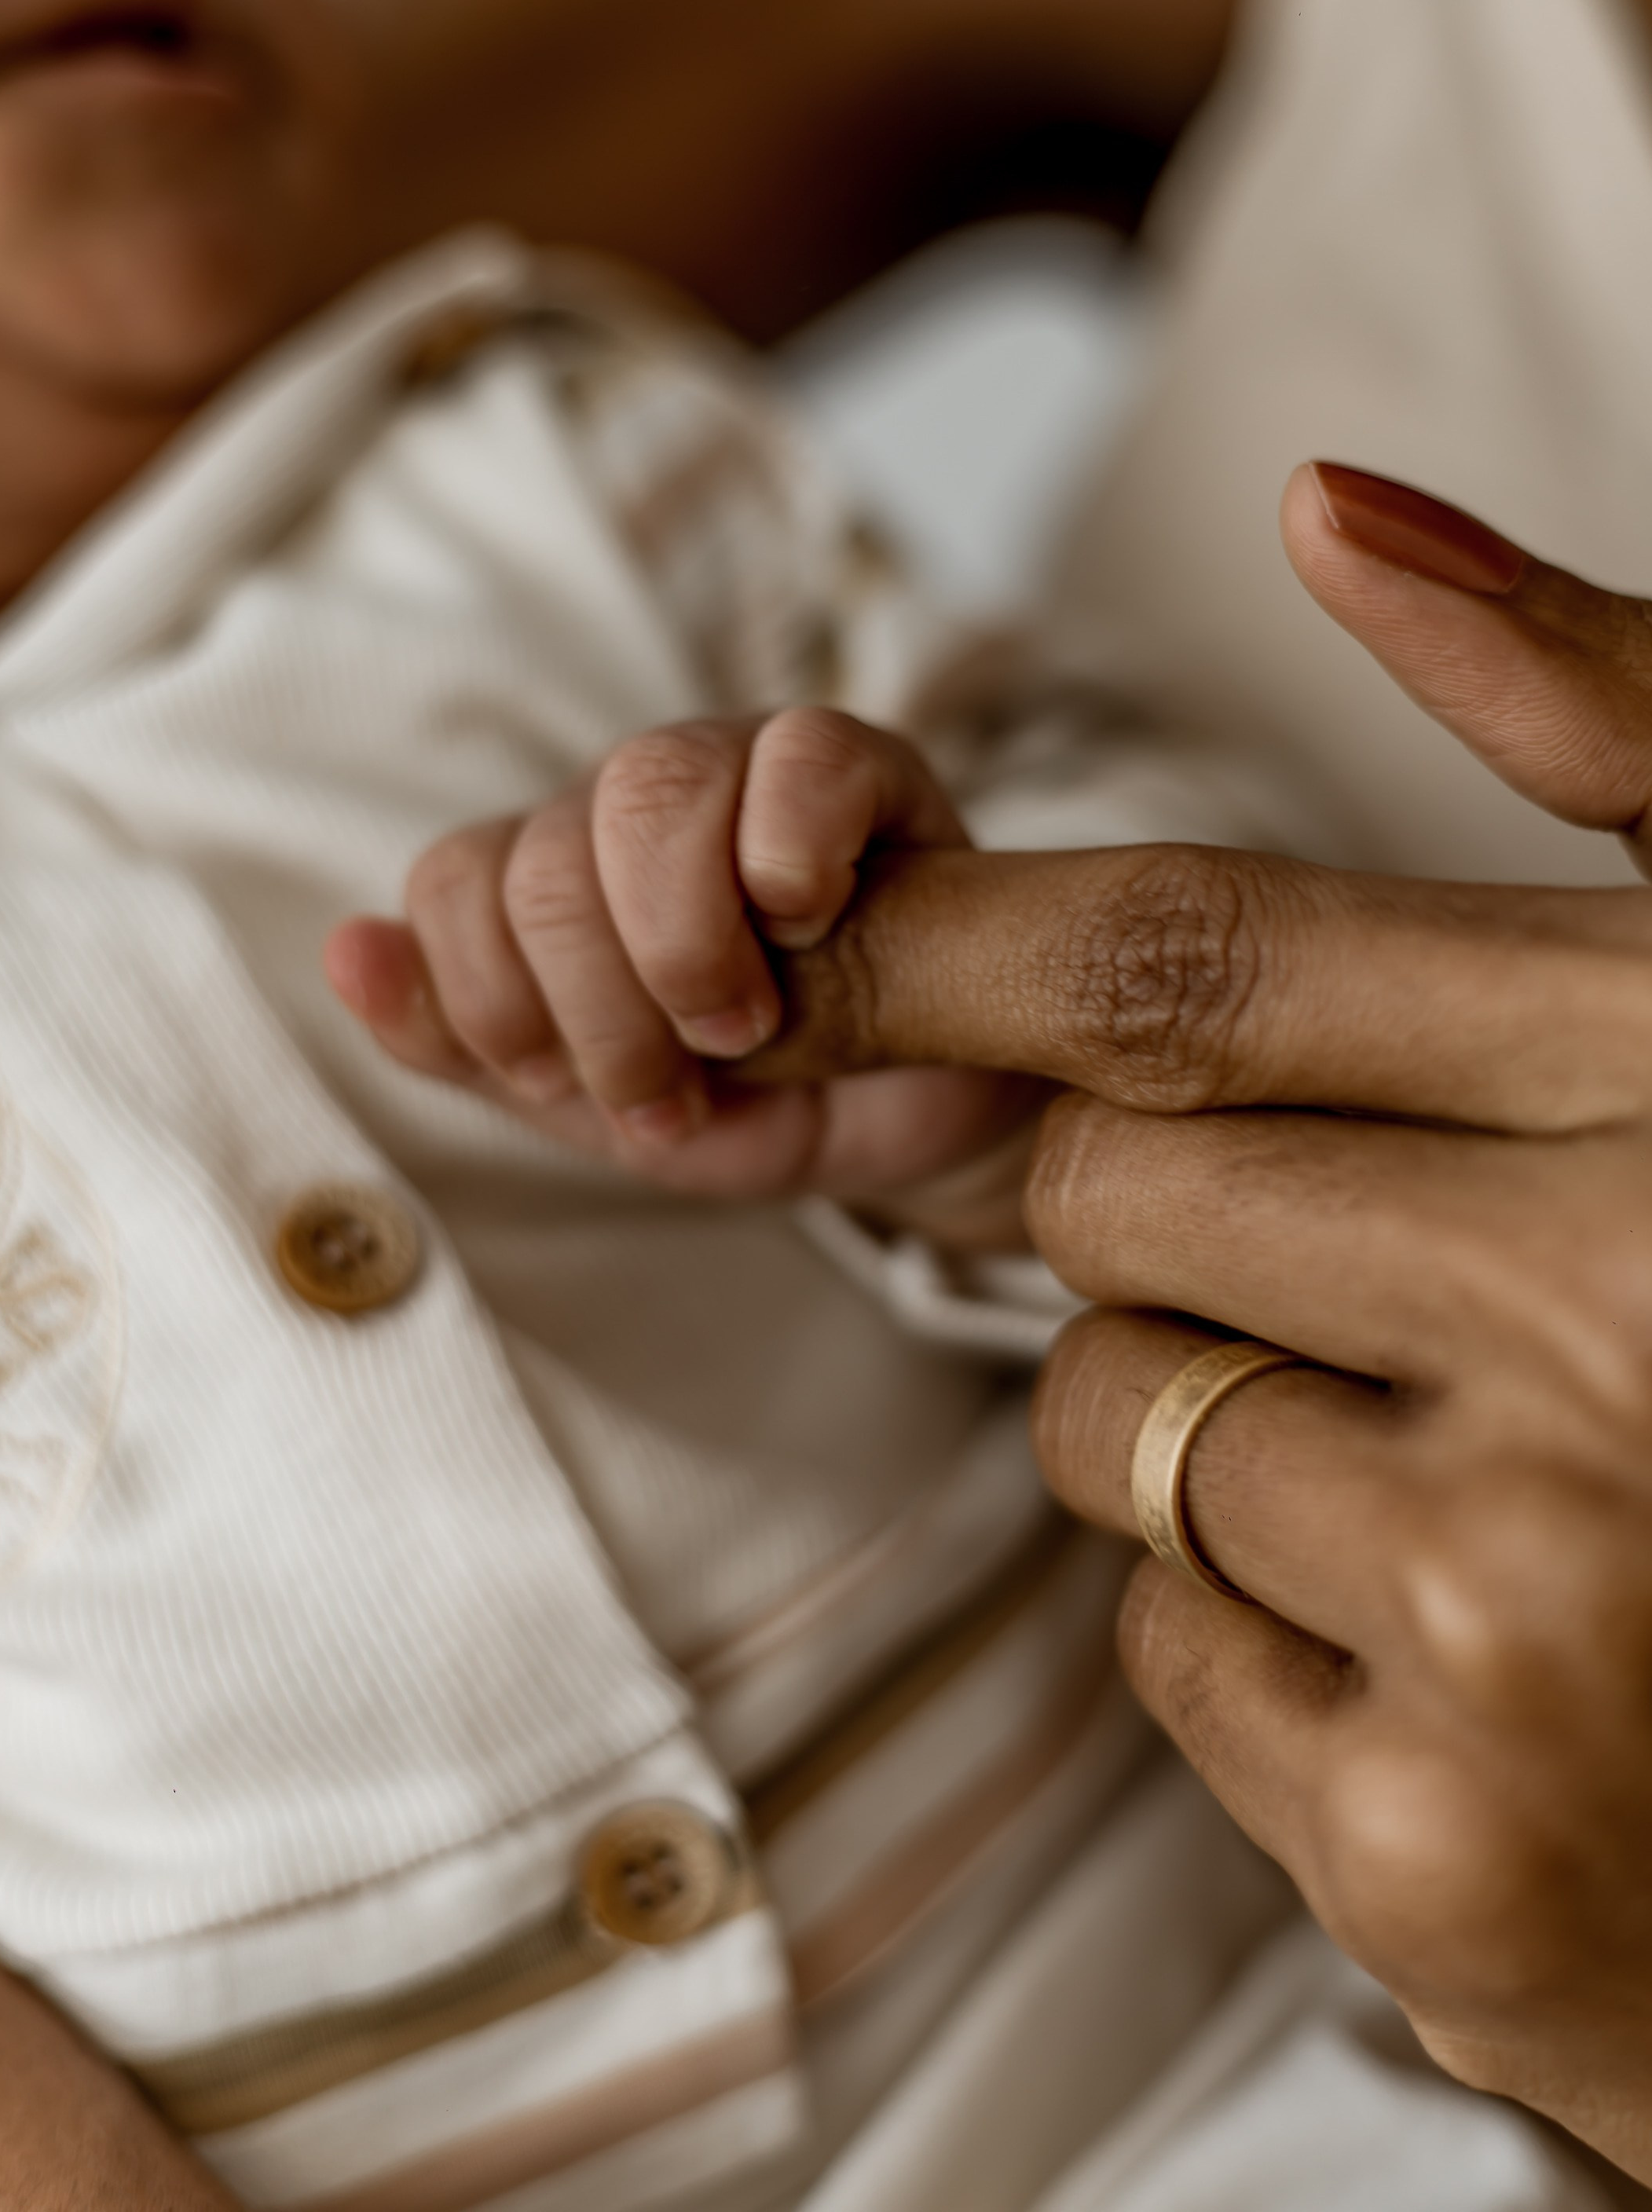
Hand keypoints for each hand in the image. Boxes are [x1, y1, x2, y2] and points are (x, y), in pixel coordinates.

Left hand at [326, 706, 1041, 1228]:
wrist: (915, 1122)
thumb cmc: (755, 1100)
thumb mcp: (594, 1107)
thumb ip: (460, 1040)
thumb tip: (344, 949)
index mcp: (549, 873)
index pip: (453, 883)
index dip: (504, 1007)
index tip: (594, 1094)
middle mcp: (628, 806)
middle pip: (545, 855)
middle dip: (601, 1010)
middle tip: (680, 1086)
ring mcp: (742, 769)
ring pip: (646, 788)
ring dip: (684, 942)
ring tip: (751, 1027)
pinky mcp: (861, 763)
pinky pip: (800, 755)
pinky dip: (792, 855)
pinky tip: (814, 921)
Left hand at [751, 466, 1651, 2177]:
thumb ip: (1595, 738)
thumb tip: (1329, 508)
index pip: (1202, 970)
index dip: (954, 945)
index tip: (793, 935)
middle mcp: (1609, 1336)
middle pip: (1105, 1190)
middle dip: (1156, 1205)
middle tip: (1381, 1272)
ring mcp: (1520, 1615)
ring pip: (1104, 1415)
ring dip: (1212, 1416)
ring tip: (1472, 1474)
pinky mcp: (1438, 1856)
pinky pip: (1156, 1643)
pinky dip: (1256, 1630)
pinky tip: (1468, 1656)